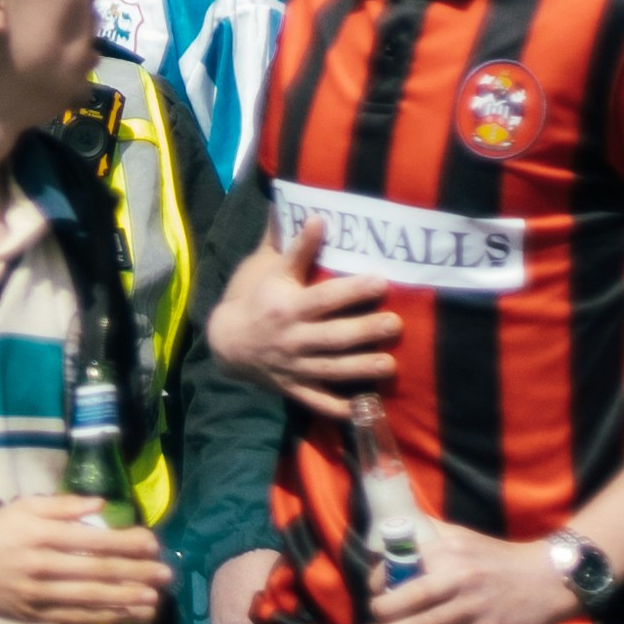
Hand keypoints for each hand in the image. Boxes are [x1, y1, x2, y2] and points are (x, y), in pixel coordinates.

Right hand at [0, 499, 174, 623]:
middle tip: (165, 574)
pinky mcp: (37, 615)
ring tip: (155, 600)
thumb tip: (102, 505)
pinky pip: (77, 617)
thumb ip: (63, 505)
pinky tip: (127, 614)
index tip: (153, 543)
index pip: (93, 540)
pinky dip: (104, 617)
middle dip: (136, 573)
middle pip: (98, 571)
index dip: (126, 543)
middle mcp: (44, 565)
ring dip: (126, 599)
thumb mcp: (24, 506)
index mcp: (42, 534)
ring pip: (91, 598)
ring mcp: (40, 594)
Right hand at [197, 247, 396, 406]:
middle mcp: (291, 338)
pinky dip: (339, 408)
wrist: (228, 342)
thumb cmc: (257, 299)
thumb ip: (296, 246)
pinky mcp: (295, 387)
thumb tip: (317, 215)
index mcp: (287, 306)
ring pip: (332, 369)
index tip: (382, 281)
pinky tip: (364, 406)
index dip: (353, 290)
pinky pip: (318, 401)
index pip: (324, 298)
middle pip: (334, 336)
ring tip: (389, 365)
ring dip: (362, 369)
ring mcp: (294, 366)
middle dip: (366, 331)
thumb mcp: (271, 270)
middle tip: (395, 324)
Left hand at [367, 514, 581, 623]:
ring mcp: (473, 607)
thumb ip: (429, 534)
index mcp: (447, 550)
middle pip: (405, 597)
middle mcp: (458, 576)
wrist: (551, 577)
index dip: (377, 581)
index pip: (398, 564)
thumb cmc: (499, 558)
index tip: (375, 593)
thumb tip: (389, 538)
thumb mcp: (462, 536)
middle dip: (380, 613)